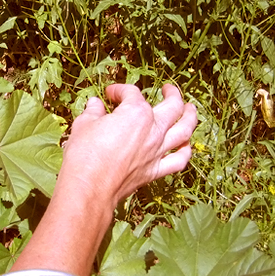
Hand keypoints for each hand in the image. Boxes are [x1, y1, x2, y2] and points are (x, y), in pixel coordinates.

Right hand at [58, 83, 197, 206]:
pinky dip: (185, 151)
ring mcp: (157, 151)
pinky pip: (178, 160)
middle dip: (171, 93)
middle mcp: (152, 130)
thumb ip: (93, 112)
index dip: (119, 90)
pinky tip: (185, 146)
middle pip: (172, 106)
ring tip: (191, 109)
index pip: (131, 93)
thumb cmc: (85, 154)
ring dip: (190, 117)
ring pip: (184, 130)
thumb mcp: (84, 125)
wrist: (89, 186)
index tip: (109, 94)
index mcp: (136, 113)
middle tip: (167, 89)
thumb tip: (95, 104)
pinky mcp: (155, 171)